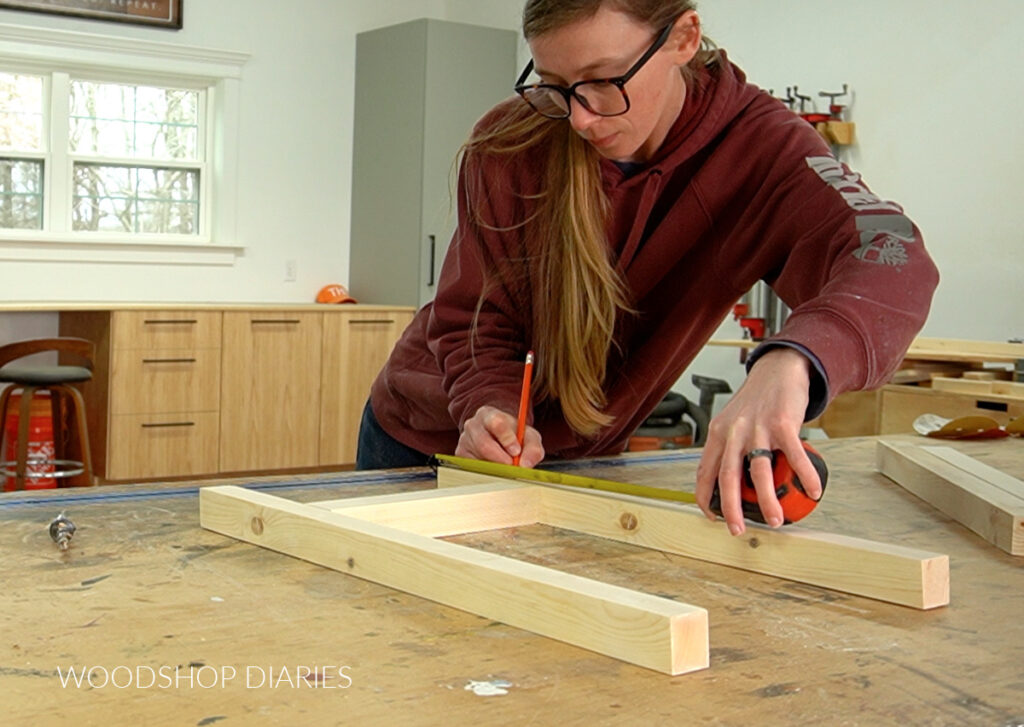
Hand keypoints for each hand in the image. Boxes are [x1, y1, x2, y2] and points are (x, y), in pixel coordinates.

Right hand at [456, 405, 544, 466]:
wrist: (499, 438)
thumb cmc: (515, 436)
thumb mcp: (529, 437)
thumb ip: (533, 449)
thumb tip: (525, 465)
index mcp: (489, 414)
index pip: (496, 423)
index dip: (507, 438)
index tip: (516, 451)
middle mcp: (472, 425)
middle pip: (484, 444)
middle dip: (501, 459)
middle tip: (513, 467)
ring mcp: (464, 440)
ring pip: (478, 459)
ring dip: (495, 468)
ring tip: (506, 467)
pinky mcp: (460, 455)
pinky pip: (473, 469)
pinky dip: (487, 473)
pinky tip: (495, 469)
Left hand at [694, 348, 822, 535]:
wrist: (779, 369)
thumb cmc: (757, 401)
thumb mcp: (733, 422)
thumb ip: (730, 449)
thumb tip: (733, 485)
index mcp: (718, 434)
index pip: (705, 471)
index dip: (705, 496)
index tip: (711, 516)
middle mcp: (734, 431)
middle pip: (728, 476)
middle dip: (731, 508)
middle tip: (737, 529)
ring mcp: (758, 428)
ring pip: (760, 472)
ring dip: (768, 500)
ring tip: (777, 519)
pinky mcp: (783, 423)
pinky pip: (795, 456)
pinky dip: (805, 476)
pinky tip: (813, 491)